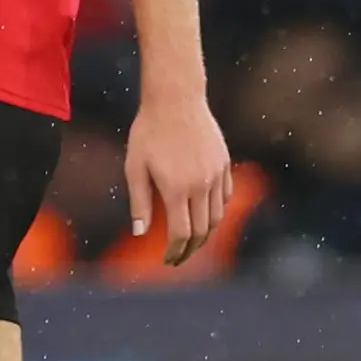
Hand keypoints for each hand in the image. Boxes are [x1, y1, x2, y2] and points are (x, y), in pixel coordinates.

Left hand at [125, 93, 232, 265]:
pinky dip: (217, 212)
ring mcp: (216, 174)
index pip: (180, 233)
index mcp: (176, 189)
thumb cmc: (148, 132)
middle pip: (202, 231)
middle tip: (179, 257)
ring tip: (192, 241)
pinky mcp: (225, 164)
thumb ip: (139, 202)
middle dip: (190, 249)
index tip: (167, 260)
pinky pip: (226, 196)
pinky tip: (206, 215)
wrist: (175, 100)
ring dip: (206, 234)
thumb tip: (140, 233)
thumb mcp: (135, 167)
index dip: (174, 252)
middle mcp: (201, 185)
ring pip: (218, 216)